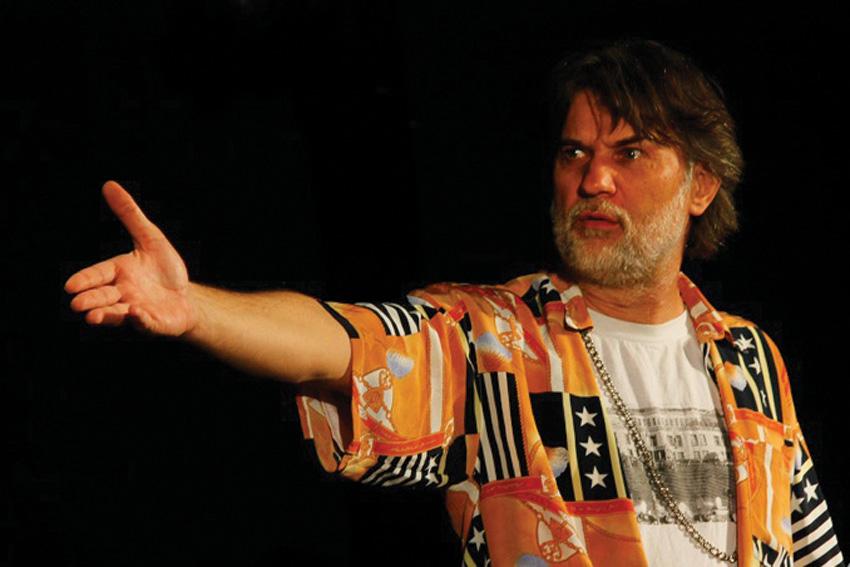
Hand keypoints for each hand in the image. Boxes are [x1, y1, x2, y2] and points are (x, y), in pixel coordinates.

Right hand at [65, 181, 197, 335]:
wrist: (187, 296)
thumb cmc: (164, 270)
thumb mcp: (150, 238)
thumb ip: (130, 215)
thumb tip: (109, 185)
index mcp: (119, 272)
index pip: (98, 275)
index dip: (86, 280)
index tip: (71, 286)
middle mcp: (123, 293)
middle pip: (103, 297)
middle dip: (91, 300)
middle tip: (77, 305)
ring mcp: (136, 311)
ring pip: (117, 314)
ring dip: (107, 315)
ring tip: (92, 317)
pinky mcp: (153, 324)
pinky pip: (146, 324)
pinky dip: (141, 321)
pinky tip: (137, 315)